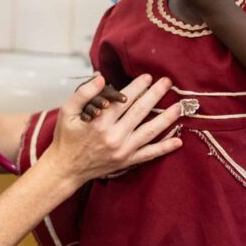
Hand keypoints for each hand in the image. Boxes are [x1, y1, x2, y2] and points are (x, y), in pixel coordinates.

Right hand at [46, 74, 182, 184]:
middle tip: (167, 82)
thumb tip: (100, 77)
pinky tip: (178, 141)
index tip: (147, 76)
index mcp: (99, 122)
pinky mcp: (127, 161)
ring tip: (180, 106)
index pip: (123, 99)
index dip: (137, 86)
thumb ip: (83, 93)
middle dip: (155, 94)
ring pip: (150, 131)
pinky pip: (150, 154)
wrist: (66, 168)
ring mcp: (123, 150)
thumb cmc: (66, 138)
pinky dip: (164, 148)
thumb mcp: (66, 112)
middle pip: (140, 111)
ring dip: (167, 118)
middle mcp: (114, 136)